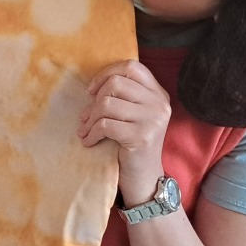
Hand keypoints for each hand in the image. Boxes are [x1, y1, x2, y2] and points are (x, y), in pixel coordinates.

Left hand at [79, 60, 169, 203]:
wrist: (144, 177)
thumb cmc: (132, 143)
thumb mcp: (133, 115)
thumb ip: (123, 96)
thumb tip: (91, 88)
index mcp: (159, 94)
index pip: (131, 67)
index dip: (107, 73)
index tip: (92, 91)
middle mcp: (160, 104)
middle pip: (116, 83)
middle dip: (94, 100)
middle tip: (86, 117)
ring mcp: (153, 120)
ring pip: (107, 103)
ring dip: (90, 119)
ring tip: (85, 130)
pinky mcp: (141, 137)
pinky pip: (105, 125)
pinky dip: (91, 133)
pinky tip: (89, 141)